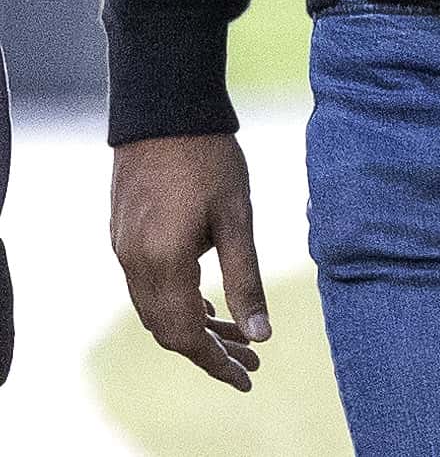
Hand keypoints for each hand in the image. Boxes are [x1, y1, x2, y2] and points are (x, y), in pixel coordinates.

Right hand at [112, 133, 268, 390]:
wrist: (163, 111)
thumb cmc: (210, 158)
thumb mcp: (238, 218)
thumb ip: (246, 278)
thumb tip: (263, 334)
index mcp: (164, 262)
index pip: (185, 334)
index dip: (215, 362)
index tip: (247, 379)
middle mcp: (135, 263)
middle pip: (168, 329)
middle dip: (209, 351)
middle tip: (251, 363)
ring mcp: (125, 251)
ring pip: (156, 310)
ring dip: (195, 328)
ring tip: (239, 338)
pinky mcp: (125, 237)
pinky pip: (149, 287)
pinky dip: (179, 304)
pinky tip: (208, 305)